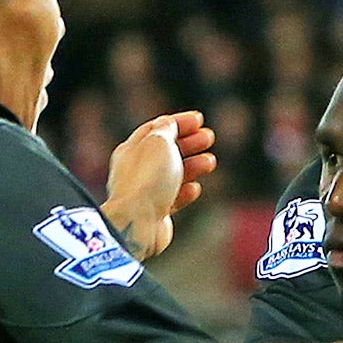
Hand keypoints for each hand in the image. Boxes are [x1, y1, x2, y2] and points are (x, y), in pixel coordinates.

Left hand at [102, 111, 218, 259]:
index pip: (157, 129)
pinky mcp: (155, 214)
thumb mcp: (159, 142)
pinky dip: (185, 191)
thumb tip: (168, 124)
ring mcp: (145, 192)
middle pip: (166, 151)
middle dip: (189, 142)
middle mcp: (135, 170)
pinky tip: (196, 189)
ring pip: (172, 174)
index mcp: (132, 148)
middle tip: (209, 138)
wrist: (137, 223)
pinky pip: (172, 199)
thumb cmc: (147, 180)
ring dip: (193, 165)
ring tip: (211, 162)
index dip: (179, 122)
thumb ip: (166, 130)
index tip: (200, 119)